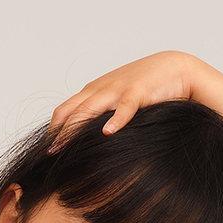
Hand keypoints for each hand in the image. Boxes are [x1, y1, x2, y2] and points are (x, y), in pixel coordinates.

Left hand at [50, 51, 222, 145]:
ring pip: (89, 108)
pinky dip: (116, 119)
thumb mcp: (118, 101)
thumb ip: (103, 116)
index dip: (53, 129)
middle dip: (57, 132)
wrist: (176, 68)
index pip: (65, 110)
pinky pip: (125, 106)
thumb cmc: (147, 89)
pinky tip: (108, 133)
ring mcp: (118, 89)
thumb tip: (89, 143)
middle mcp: (101, 89)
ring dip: (74, 128)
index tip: (47, 150)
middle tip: (49, 153)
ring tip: (63, 147)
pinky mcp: (139, 91)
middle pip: (71, 111)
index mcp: (94, 91)